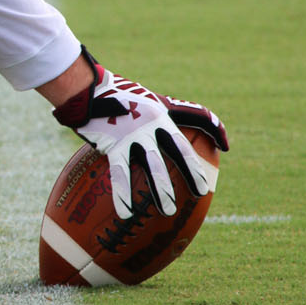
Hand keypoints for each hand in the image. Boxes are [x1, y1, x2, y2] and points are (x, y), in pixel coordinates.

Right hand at [53, 49, 228, 218]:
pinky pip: (120, 174)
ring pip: (153, 167)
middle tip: (200, 193)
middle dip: (191, 172)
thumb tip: (187, 133)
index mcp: (161, 113)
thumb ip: (163, 114)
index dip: (210, 138)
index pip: (192, 126)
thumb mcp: (144, 101)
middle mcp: (151, 124)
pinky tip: (126, 213)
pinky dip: (123, 195)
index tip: (220, 154)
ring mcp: (133, 134)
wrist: (85, 91)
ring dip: (162, 190)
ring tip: (168, 211)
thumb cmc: (116, 97)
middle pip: (178, 151)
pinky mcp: (113, 144)